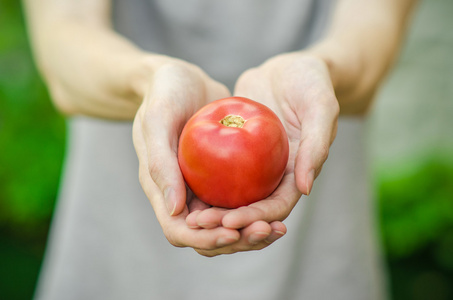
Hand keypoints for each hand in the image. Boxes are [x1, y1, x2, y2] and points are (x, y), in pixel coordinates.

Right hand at [133, 60, 286, 255]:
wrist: (180, 75)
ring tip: (278, 228)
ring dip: (251, 230)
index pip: (180, 230)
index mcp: (162, 189)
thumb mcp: (158, 118)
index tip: (233, 230)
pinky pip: (241, 198)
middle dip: (237, 240)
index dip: (205, 238)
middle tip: (268, 231)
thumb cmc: (164, 92)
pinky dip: (258, 207)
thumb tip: (175, 210)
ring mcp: (203, 185)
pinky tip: (282, 202)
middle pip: (208, 234)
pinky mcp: (222, 174)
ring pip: (228, 221)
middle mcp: (183, 193)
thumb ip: (160, 162)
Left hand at [186, 52, 338, 231]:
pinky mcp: (236, 150)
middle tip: (199, 222)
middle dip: (227, 222)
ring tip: (187, 214)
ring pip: (232, 195)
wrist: (290, 67)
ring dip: (212, 208)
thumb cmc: (311, 83)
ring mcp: (254, 164)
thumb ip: (317, 145)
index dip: (254, 219)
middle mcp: (274, 174)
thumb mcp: (320, 107)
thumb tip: (304, 188)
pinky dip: (204, 180)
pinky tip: (180, 182)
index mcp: (297, 174)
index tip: (228, 221)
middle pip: (250, 208)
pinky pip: (219, 169)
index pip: (276, 207)